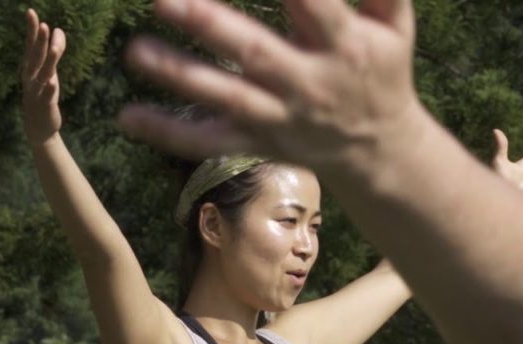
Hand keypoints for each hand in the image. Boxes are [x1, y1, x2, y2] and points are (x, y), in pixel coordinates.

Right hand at [22, 9, 65, 145]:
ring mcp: (37, 92)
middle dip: (39, 41)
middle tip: (44, 25)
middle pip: (36, 57)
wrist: (39, 127)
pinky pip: (47, 97)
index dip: (32, 30)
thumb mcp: (50, 71)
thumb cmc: (44, 95)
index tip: (31, 12)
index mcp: (31, 68)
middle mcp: (31, 78)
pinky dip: (49, 90)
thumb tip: (59, 30)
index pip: (31, 45)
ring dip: (49, 61)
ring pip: (43, 74)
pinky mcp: (45, 106)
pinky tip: (52, 83)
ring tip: (54, 48)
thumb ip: (54, 51)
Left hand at [119, 0, 420, 169]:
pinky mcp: (259, 143)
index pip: (311, 1)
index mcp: (344, 44)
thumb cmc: (382, 70)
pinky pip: (210, 142)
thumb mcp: (394, 26)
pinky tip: (127, 117)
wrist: (380, 150)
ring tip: (135, 53)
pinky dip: (169, 133)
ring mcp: (280, 117)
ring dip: (178, 76)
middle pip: (254, 52)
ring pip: (225, 99)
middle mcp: (308, 82)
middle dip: (209, 24)